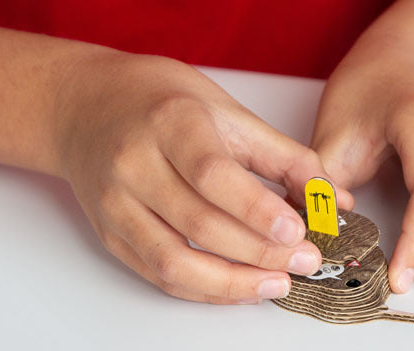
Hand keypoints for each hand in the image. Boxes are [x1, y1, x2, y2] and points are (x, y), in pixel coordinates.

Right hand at [55, 53, 353, 303]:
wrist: (85, 106)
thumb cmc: (157, 100)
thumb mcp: (225, 109)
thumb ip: (281, 155)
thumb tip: (328, 200)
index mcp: (169, 123)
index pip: (213, 175)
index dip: (258, 210)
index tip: (299, 230)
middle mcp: (134, 165)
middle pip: (200, 225)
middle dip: (261, 253)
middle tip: (305, 260)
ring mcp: (117, 204)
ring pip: (174, 263)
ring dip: (233, 284)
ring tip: (277, 284)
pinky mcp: (110, 234)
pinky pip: (158, 275)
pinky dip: (204, 289)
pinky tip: (238, 286)